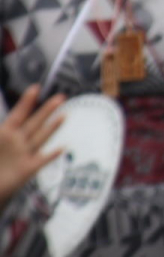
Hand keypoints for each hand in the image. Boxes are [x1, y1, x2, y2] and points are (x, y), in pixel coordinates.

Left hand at [0, 85, 65, 208]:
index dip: (26, 102)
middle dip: (47, 110)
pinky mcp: (29, 168)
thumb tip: (11, 129)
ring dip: (52, 127)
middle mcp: (17, 141)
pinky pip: (43, 160)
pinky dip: (52, 155)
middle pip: (34, 123)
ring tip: (64, 116)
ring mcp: (25, 154)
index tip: (35, 88)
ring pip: (41, 137)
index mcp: (5, 134)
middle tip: (60, 97)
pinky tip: (62, 148)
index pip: (18, 114)